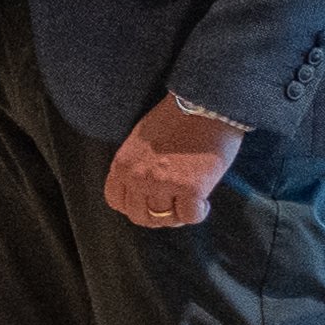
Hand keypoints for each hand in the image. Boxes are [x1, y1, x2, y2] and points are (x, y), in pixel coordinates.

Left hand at [104, 95, 243, 232]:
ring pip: (165, 219)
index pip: (116, 201)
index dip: (134, 206)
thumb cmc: (178, 118)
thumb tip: (144, 190)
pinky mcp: (190, 189)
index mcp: (123, 164)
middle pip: (140, 216)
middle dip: (157, 216)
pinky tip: (203, 203)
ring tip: (190, 205)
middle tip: (173, 208)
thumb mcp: (142, 140)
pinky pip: (190, 216)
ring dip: (178, 216)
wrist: (207, 105)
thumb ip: (137, 165)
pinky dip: (198, 214)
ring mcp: (163, 184)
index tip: (148, 204)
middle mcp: (138, 177)